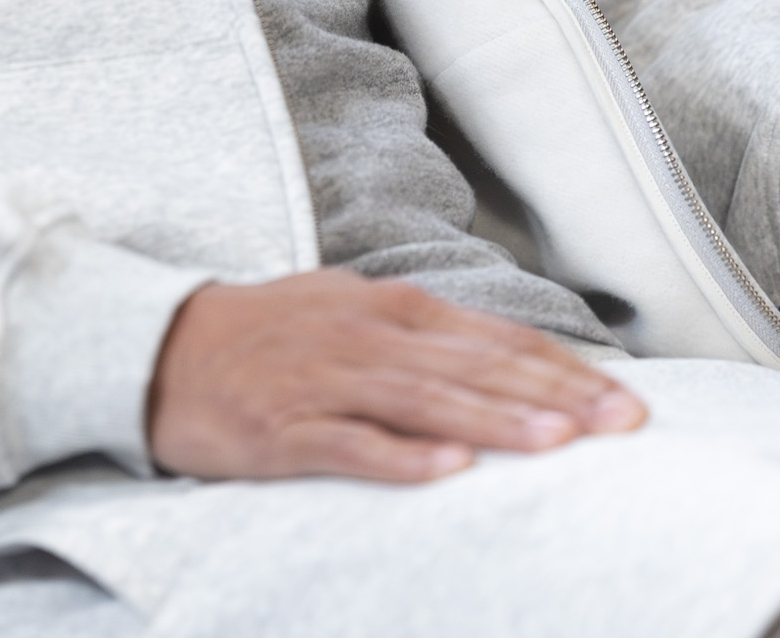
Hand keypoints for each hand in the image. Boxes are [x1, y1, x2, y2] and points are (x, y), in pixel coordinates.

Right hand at [146, 268, 643, 482]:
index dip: (562, 368)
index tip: (625, 398)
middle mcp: (366, 336)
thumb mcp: (348, 312)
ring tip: (558, 442)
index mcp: (389, 307)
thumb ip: (423, 336)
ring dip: (495, 421)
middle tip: (622, 423)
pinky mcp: (282, 429)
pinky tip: (447, 471)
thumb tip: (506, 360)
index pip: (494, 338)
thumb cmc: (266, 336)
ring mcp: (323, 381)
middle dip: (555, 396)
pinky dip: (400, 457)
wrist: (154, 348)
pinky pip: (349, 445)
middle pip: (475, 368)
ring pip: (425, 403)